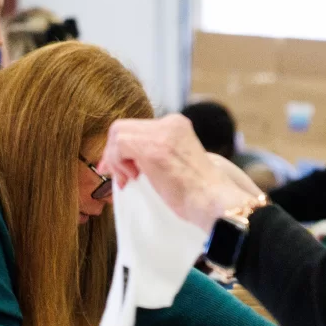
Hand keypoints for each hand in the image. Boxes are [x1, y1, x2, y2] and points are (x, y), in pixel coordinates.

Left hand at [96, 115, 260, 227]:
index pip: (136, 128)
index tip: (117, 170)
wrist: (213, 201)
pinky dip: (118, 163)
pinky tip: (132, 179)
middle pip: (123, 127)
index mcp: (176, 125)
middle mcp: (169, 123)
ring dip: (116, 160)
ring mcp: (162, 133)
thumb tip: (128, 161)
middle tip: (118, 178)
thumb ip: (155, 154)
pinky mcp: (153, 147)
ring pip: (118, 134)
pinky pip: (119, 145)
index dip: (120, 149)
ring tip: (129, 180)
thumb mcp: (174, 163)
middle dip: (112, 153)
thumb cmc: (195, 193)